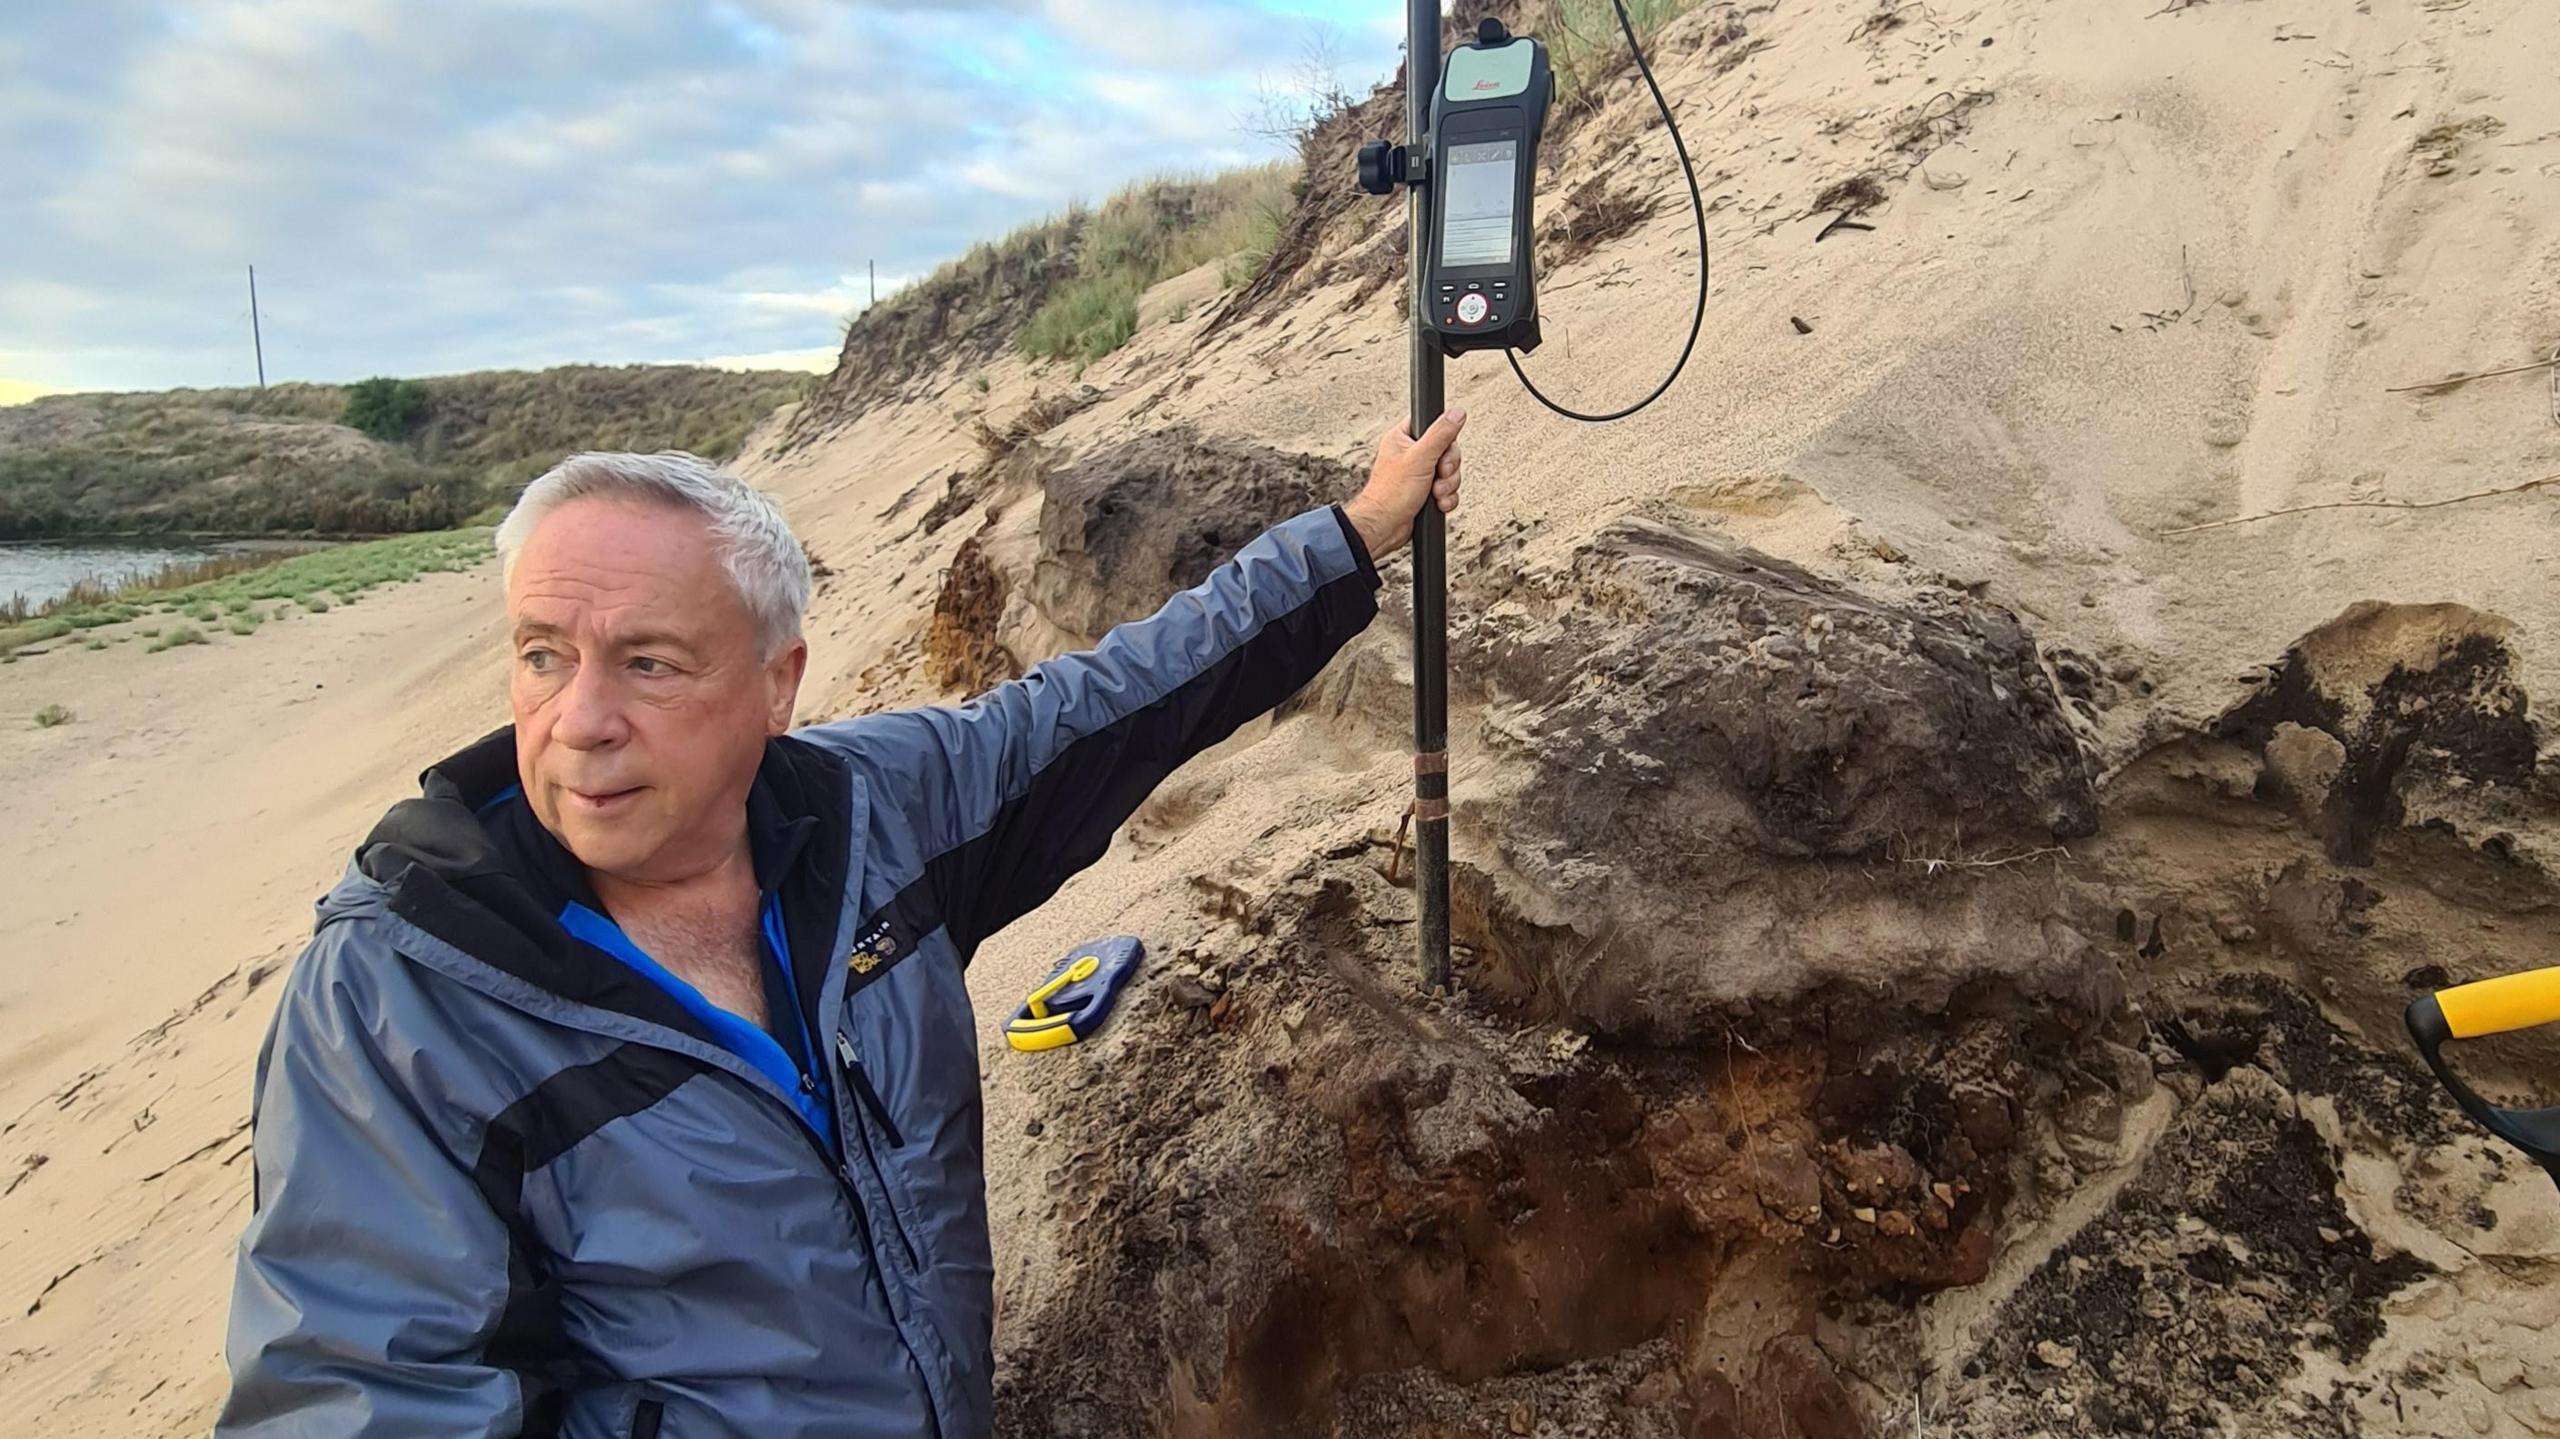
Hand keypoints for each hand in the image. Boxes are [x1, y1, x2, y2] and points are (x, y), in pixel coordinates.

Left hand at [1343, 410, 1465, 561]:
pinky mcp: (1426, 492)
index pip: (1434, 425)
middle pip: (1448, 451)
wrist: (1385, 527)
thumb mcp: (1420, 458)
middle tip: (1438, 474)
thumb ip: (1440, 434)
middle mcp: (1411, 454)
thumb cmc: (1391, 494)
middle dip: (1448, 468)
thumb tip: (1456, 413)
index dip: (1444, 438)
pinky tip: (1437, 503)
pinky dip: (1447, 498)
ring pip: (1450, 472)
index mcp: (1403, 438)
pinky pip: (1448, 490)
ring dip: (1448, 485)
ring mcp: (1420, 474)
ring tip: (1434, 493)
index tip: (1441, 451)